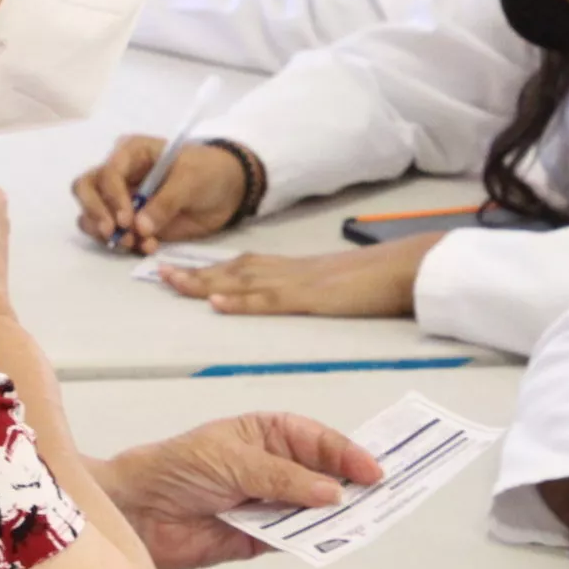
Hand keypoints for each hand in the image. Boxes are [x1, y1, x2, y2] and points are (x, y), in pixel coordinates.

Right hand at [73, 138, 247, 252]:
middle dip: (95, 213)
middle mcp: (120, 174)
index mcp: (131, 153)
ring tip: (134, 243)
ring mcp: (123, 200)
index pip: (106, 172)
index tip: (127, 219)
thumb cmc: (209, 171)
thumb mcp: (192, 179)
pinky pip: (114, 235)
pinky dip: (125, 244)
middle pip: (85, 189)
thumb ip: (166, 201)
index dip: (111, 197)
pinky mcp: (132, 222)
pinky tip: (148, 246)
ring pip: (91, 215)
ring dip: (106, 233)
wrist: (229, 191)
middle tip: (113, 234)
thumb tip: (140, 227)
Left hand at [94, 413, 382, 568]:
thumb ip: (284, 478)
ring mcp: (268, 504)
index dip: (347, 454)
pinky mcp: (258, 540)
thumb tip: (332, 492)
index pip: (318, 441)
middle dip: (350, 484)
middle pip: (323, 475)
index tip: (373, 471)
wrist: (138, 512)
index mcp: (268, 435)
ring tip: (368, 521)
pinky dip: (313, 540)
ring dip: (337, 515)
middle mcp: (274, 468)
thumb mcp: (235, 460)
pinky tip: (334, 541)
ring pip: (313, 509)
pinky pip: (294, 538)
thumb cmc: (182, 467)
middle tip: (385, 496)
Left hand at [161, 235, 441, 317]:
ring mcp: (298, 283)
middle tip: (159, 272)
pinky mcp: (312, 298)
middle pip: (233, 269)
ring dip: (205, 282)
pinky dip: (242, 301)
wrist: (409, 267)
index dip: (211, 267)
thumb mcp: (338, 285)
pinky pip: (271, 299)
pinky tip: (219, 303)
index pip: (243, 265)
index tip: (182, 269)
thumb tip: (302, 298)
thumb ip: (314, 290)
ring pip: (243, 280)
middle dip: (195, 272)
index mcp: (294, 269)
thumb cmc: (380, 278)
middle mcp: (289, 271)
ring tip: (172, 283)